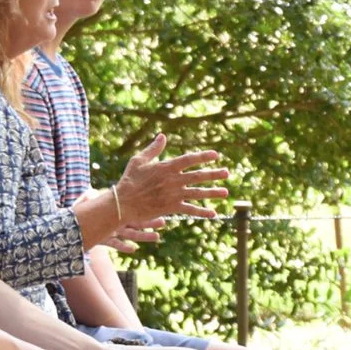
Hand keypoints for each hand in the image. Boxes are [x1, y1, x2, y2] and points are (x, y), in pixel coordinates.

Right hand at [113, 133, 230, 223]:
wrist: (123, 203)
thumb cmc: (129, 180)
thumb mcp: (139, 161)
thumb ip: (153, 149)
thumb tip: (163, 136)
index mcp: (166, 167)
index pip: (189, 160)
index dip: (203, 156)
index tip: (216, 155)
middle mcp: (173, 180)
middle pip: (198, 176)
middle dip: (213, 174)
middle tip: (227, 173)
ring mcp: (173, 195)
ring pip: (197, 193)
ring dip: (212, 193)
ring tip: (225, 192)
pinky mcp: (171, 207)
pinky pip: (189, 209)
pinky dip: (201, 212)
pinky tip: (213, 213)